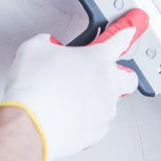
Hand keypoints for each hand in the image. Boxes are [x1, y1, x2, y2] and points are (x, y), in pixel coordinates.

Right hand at [0, 9, 148, 160]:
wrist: (29, 126)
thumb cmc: (34, 89)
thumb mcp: (33, 49)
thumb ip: (47, 43)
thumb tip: (48, 46)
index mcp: (97, 59)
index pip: (119, 40)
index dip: (126, 31)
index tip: (131, 28)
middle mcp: (107, 85)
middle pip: (129, 77)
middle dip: (120, 74)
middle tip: (101, 73)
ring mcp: (104, 110)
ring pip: (111, 102)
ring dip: (96, 98)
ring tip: (70, 97)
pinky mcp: (96, 132)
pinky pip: (97, 122)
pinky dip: (86, 118)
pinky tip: (67, 114)